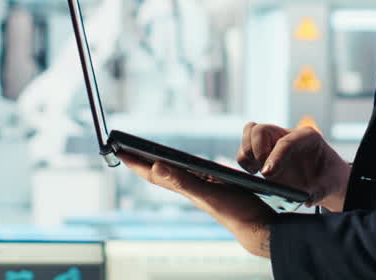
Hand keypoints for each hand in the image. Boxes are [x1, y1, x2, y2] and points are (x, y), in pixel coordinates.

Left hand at [118, 152, 275, 257]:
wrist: (256, 226)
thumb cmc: (234, 212)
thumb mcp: (207, 194)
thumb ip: (182, 181)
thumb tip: (155, 166)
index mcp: (184, 187)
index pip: (153, 174)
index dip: (135, 162)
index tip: (119, 149)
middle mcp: (189, 188)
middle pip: (159, 172)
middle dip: (142, 161)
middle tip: (127, 149)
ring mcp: (201, 189)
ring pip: (173, 173)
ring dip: (159, 163)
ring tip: (148, 155)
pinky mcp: (213, 188)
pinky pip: (190, 174)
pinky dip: (182, 167)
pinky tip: (185, 165)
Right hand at [237, 122, 351, 211]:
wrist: (324, 177)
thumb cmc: (328, 179)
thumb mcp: (330, 186)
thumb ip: (320, 193)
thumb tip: (306, 199)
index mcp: (308, 137)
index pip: (286, 141)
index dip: (275, 157)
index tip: (267, 175)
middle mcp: (287, 134)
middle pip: (260, 130)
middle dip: (257, 152)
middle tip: (264, 174)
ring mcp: (274, 141)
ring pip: (249, 133)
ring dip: (246, 153)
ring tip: (254, 172)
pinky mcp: (263, 150)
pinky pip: (246, 147)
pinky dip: (244, 159)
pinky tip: (253, 174)